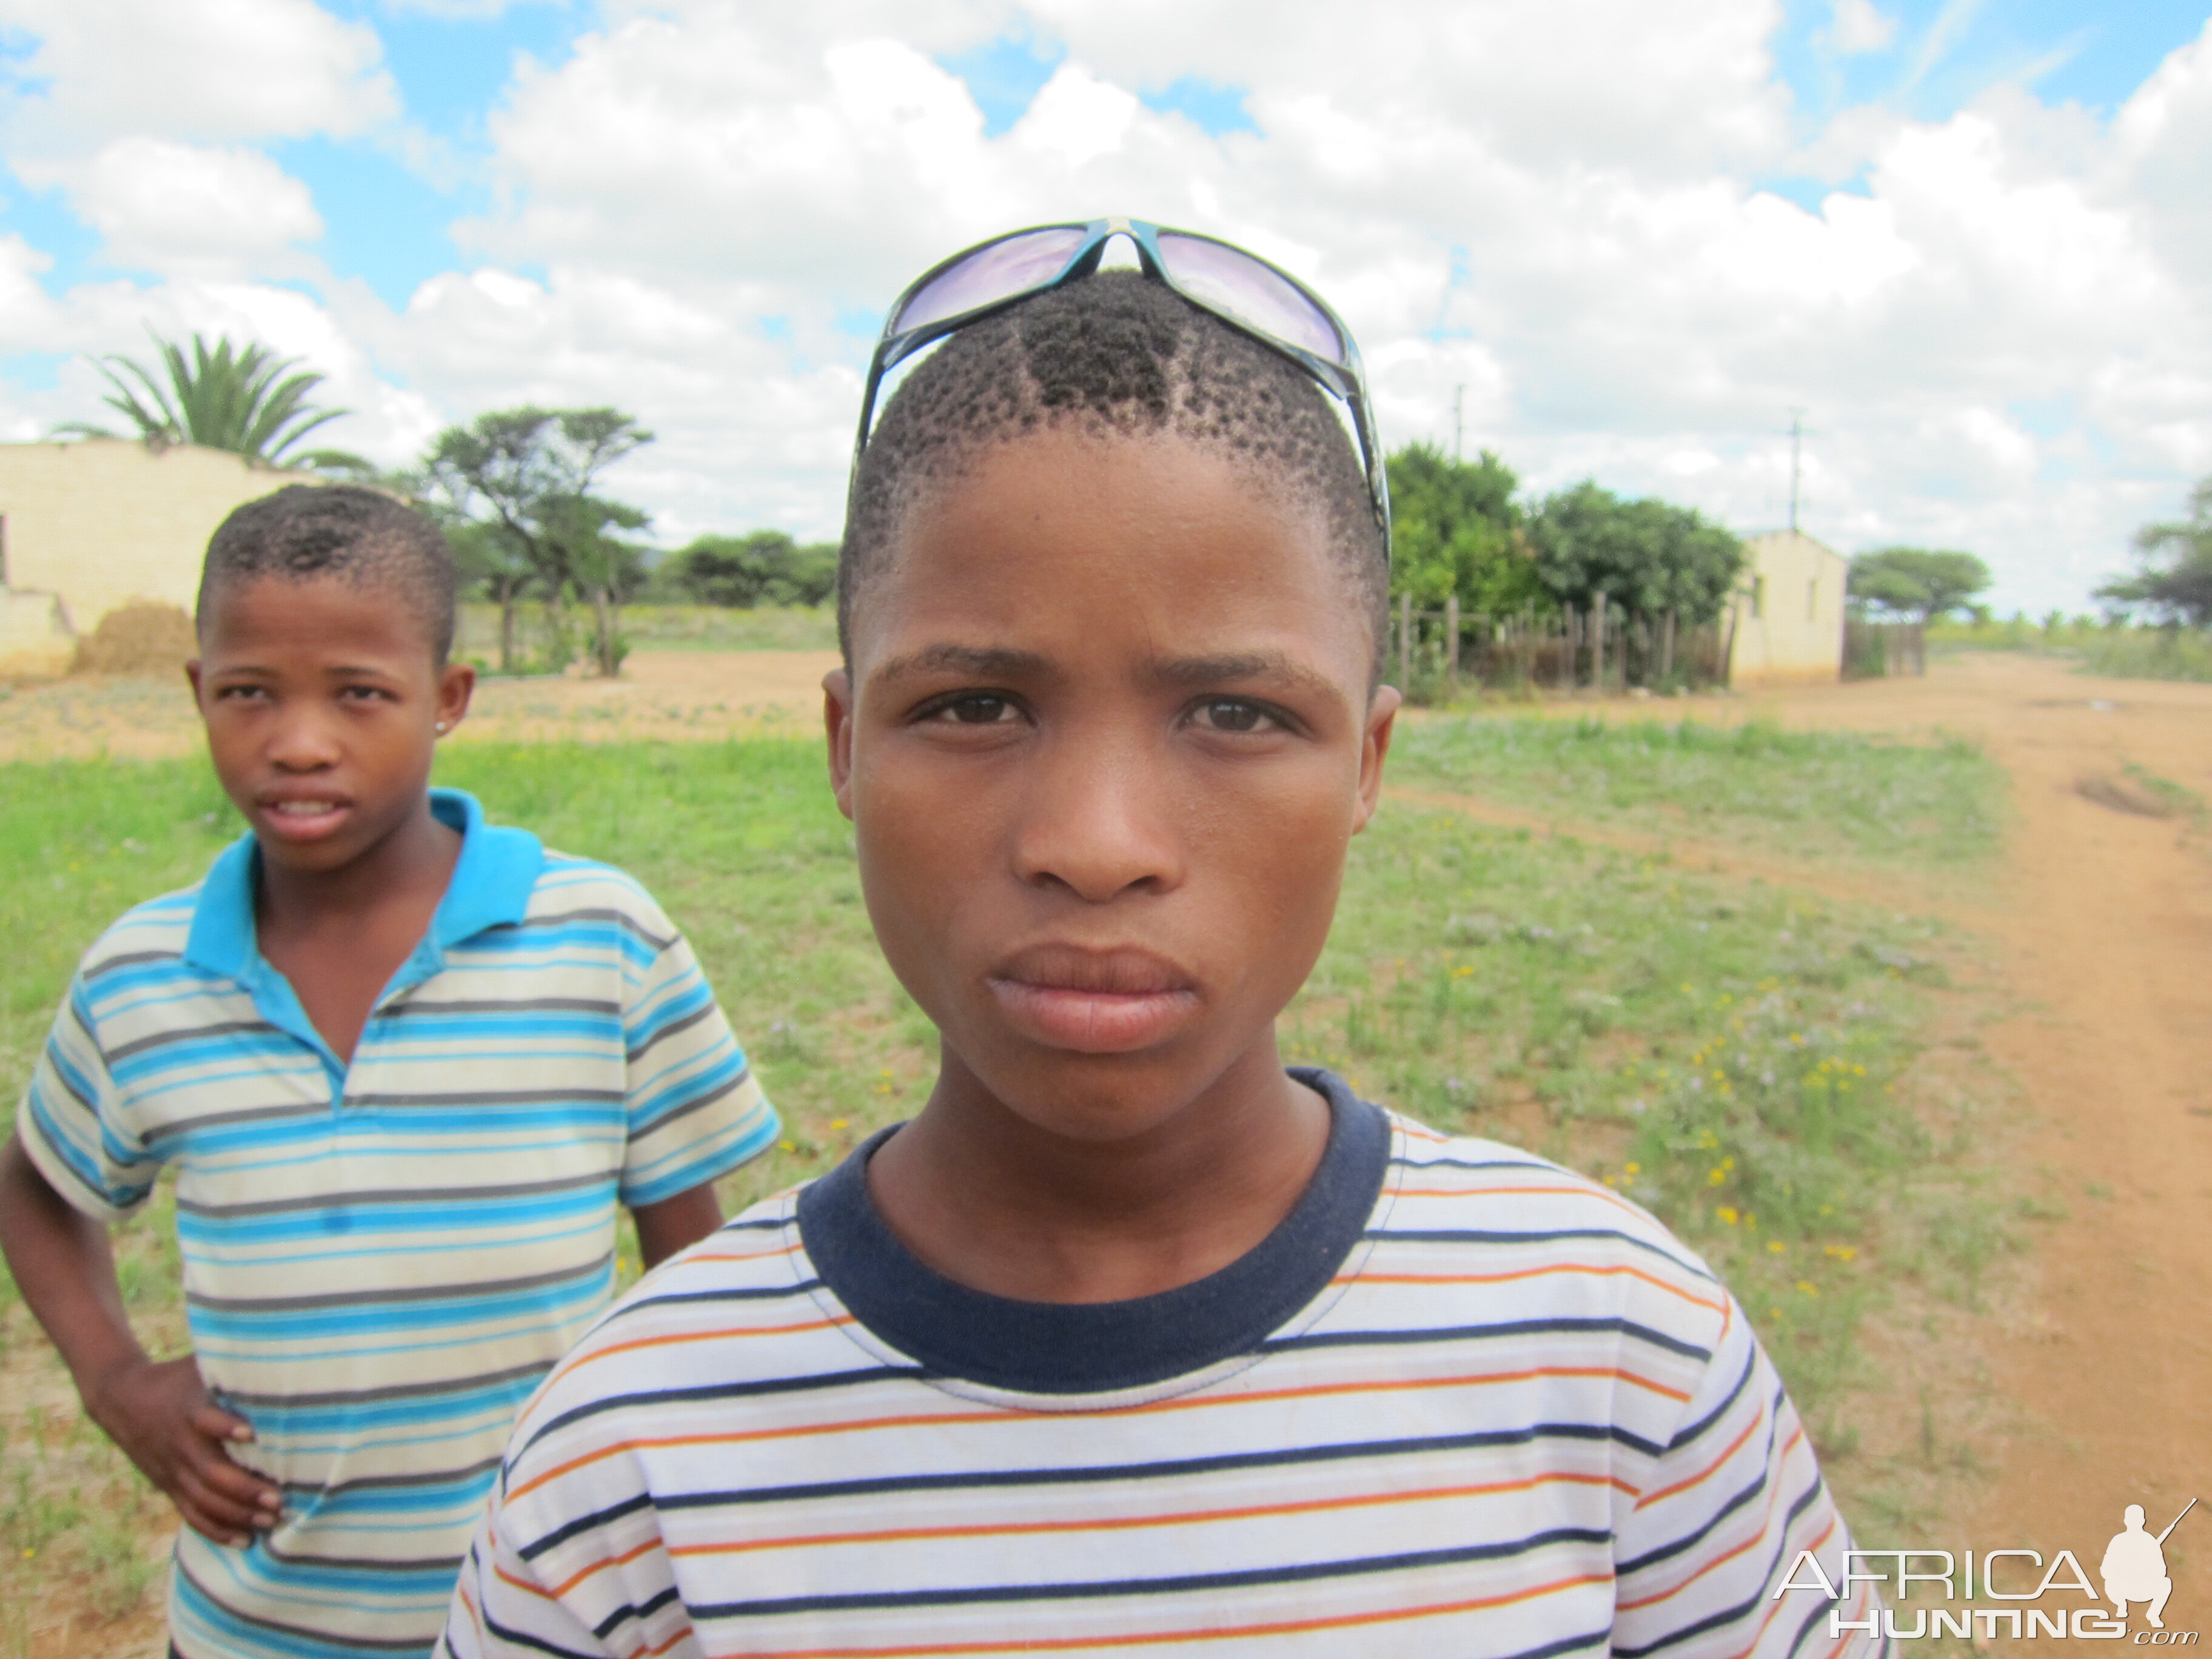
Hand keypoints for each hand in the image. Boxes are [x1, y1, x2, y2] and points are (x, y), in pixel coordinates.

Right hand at [85, 1355, 280, 1545]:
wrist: (120, 1399)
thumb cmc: (177, 1376)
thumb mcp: (200, 1363)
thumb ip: (235, 1363)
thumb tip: (286, 1347)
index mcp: (188, 1411)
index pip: (206, 1420)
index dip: (226, 1426)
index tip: (251, 1432)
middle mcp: (180, 1444)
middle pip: (210, 1472)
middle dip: (244, 1489)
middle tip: (279, 1499)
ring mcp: (173, 1469)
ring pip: (203, 1499)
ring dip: (237, 1514)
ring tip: (271, 1521)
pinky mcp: (169, 1485)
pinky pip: (191, 1513)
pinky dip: (216, 1529)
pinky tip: (244, 1541)